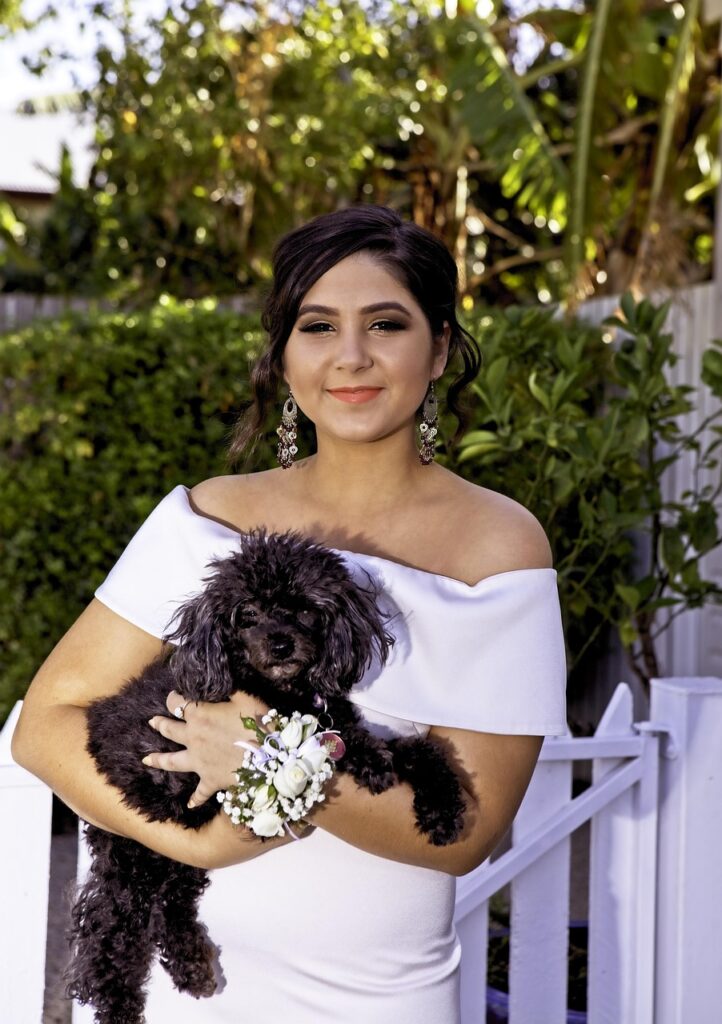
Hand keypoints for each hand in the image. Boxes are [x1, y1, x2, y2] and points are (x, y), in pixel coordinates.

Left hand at [144, 690, 270, 808]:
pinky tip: (190, 805)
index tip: (173, 695)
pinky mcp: (209, 780)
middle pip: (170, 730)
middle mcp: (193, 738)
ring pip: (172, 761)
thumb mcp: (244, 697)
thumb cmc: (257, 722)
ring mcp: (199, 761)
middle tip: (152, 722)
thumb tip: (219, 681)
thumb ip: (228, 689)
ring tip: (146, 760)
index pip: (178, 703)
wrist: (268, 756)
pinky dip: (195, 799)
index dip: (173, 697)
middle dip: (160, 724)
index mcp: (200, 715)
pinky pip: (200, 792)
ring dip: (158, 760)